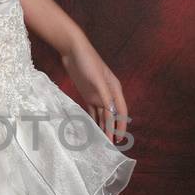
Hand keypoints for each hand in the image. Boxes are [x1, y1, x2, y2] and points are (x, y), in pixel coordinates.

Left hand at [59, 30, 130, 145]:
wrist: (73, 49)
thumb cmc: (88, 61)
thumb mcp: (97, 78)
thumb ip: (105, 95)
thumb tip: (112, 112)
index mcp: (114, 89)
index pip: (120, 111)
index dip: (121, 125)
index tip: (119, 138)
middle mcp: (108, 93)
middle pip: (112, 115)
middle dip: (111, 129)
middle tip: (109, 145)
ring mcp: (98, 94)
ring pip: (102, 114)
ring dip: (102, 126)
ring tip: (101, 140)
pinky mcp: (88, 94)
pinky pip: (92, 110)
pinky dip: (93, 120)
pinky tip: (92, 129)